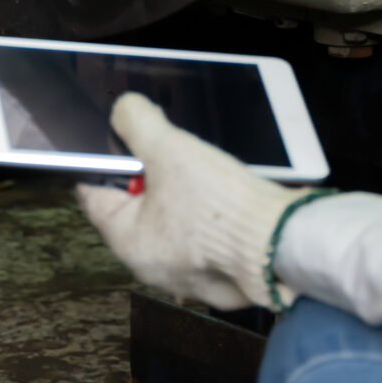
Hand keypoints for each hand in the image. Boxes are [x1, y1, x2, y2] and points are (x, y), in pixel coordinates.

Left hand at [77, 93, 306, 311]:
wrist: (285, 242)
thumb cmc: (222, 206)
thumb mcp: (169, 148)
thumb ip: (137, 122)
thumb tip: (124, 110)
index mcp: (129, 244)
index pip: (96, 195)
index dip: (104, 162)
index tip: (116, 141)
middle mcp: (155, 266)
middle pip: (138, 205)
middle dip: (152, 175)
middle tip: (169, 151)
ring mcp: (191, 272)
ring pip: (175, 219)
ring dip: (185, 193)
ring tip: (202, 169)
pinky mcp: (224, 272)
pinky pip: (208, 235)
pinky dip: (212, 214)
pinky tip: (225, 193)